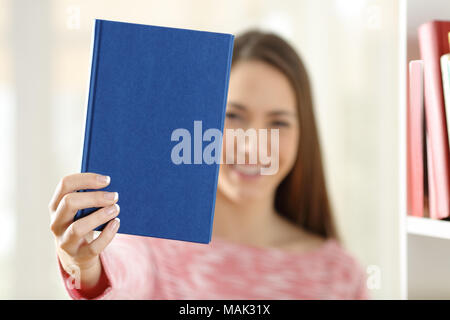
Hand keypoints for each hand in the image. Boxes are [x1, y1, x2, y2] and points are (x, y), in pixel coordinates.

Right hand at [49, 173, 119, 288]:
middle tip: (115, 196)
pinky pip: (93, 247)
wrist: (77, 256)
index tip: (107, 180)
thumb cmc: (83, 223)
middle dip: (94, 197)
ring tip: (116, 209)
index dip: (86, 179)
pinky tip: (116, 223)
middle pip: (69, 202)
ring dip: (100, 216)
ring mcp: (65, 241)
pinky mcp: (79, 256)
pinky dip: (107, 234)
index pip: (65, 184)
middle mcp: (57, 222)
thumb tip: (111, 183)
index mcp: (56, 205)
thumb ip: (89, 196)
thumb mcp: (80, 210)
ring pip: (78, 228)